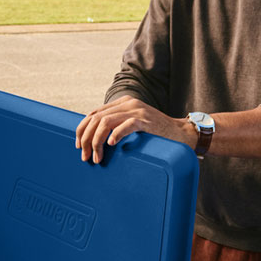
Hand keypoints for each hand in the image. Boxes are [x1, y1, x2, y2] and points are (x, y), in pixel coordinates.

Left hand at [75, 96, 196, 163]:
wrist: (181, 134)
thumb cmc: (156, 134)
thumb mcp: (133, 125)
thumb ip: (117, 125)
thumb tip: (93, 139)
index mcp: (122, 103)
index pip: (94, 113)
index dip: (82, 129)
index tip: (78, 145)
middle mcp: (128, 104)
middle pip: (96, 118)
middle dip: (86, 138)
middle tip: (84, 156)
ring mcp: (138, 111)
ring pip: (106, 122)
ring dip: (97, 141)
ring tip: (96, 157)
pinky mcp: (146, 120)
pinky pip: (126, 125)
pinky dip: (115, 135)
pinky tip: (111, 145)